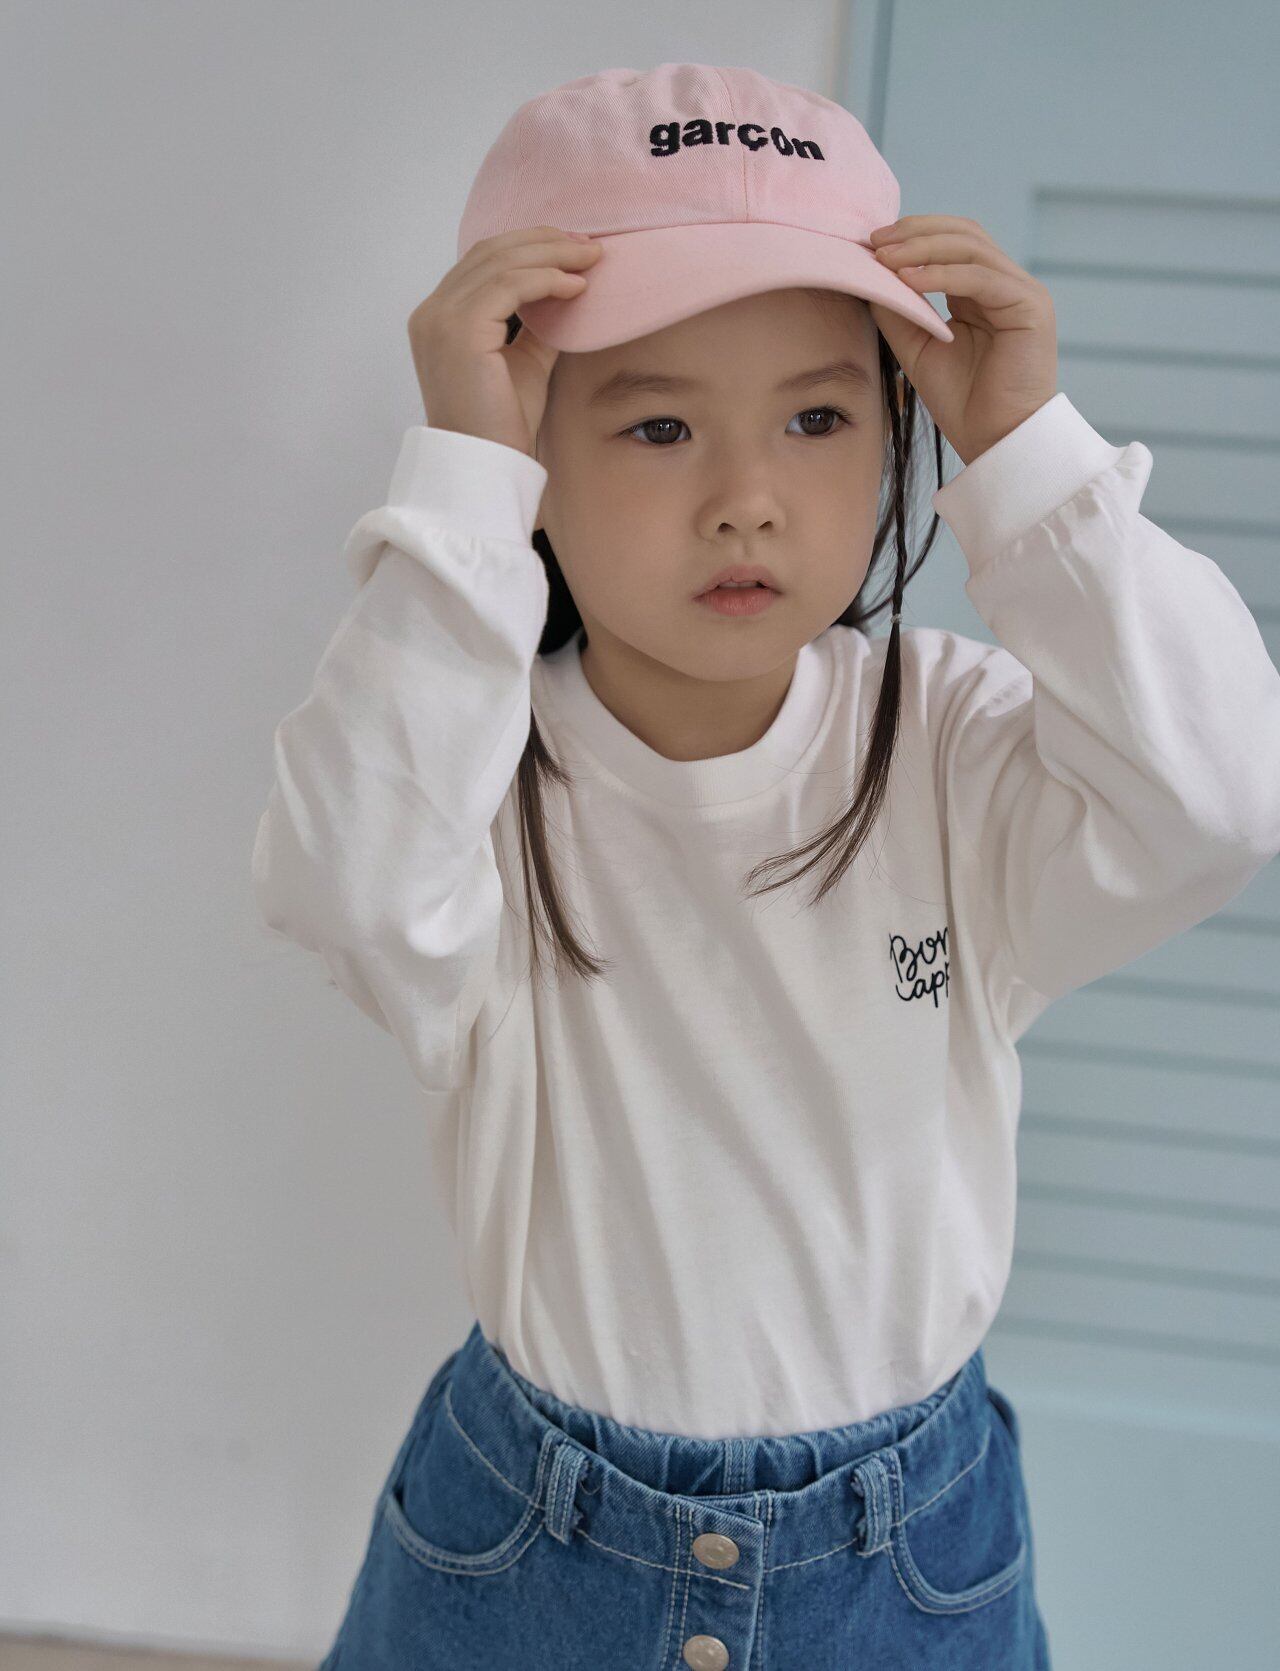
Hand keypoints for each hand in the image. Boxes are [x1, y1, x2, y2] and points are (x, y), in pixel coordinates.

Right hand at [406, 226, 601, 457]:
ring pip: (501, 261)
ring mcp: (440, 319)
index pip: (483, 262)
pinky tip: (576, 286)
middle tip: (590, 246)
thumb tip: (567, 290)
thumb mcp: (525, 362)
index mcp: (440, 317)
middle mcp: (432, 312)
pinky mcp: (459, 330)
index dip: (530, 247)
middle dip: (545, 241)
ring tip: (590, 259)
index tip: (573, 250)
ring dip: (552, 254)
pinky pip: (509, 285)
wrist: (485, 464)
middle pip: (491, 251)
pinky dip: (546, 279)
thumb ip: (538, 325)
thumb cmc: (502, 424)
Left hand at [866, 215, 1057, 466]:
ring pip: (971, 248)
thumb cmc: (961, 403)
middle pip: (963, 233)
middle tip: (875, 243)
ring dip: (923, 249)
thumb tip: (868, 275)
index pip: (951, 241)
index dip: (912, 234)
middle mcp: (1006, 284)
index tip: (871, 243)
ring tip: (886, 259)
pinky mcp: (1031, 306)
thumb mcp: (917, 348)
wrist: (995, 441)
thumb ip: (898, 311)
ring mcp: (1022, 292)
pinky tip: (910, 280)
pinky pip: (981, 278)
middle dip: (916, 232)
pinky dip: (942, 275)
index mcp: (981, 291)